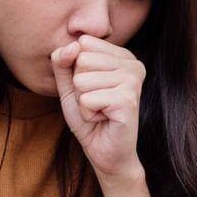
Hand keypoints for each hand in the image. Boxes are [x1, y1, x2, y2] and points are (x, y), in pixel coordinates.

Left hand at [50, 34, 146, 185]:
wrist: (105, 152)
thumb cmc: (90, 116)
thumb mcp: (69, 85)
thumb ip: (63, 61)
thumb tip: (72, 45)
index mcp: (123, 55)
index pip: (83, 44)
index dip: (77, 70)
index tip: (93, 88)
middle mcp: (133, 64)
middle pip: (82, 60)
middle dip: (79, 87)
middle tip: (96, 102)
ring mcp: (133, 81)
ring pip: (82, 80)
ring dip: (83, 102)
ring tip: (100, 111)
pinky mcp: (128, 101)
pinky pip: (87, 99)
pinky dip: (88, 114)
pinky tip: (104, 119)